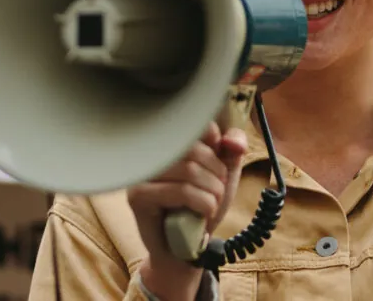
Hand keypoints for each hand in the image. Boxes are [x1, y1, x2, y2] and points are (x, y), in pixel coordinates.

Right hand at [129, 123, 246, 299]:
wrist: (186, 247)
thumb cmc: (200, 207)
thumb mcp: (222, 174)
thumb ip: (230, 151)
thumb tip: (234, 142)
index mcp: (168, 140)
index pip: (196, 126)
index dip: (217, 144)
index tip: (220, 164)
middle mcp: (149, 152)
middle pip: (195, 150)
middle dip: (217, 174)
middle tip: (218, 192)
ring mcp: (140, 173)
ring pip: (190, 171)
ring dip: (213, 192)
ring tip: (211, 205)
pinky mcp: (138, 196)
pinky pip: (182, 192)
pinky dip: (204, 204)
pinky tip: (203, 215)